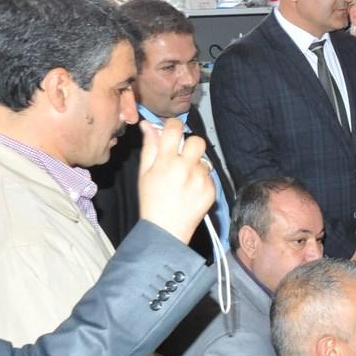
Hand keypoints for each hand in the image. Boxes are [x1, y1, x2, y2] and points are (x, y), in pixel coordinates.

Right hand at [136, 118, 214, 243]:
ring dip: (196, 165)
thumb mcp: (144, 172)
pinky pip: (209, 176)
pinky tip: (191, 190)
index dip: (174, 126)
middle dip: (190, 145)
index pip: (175, 129)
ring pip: (204, 160)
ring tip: (184, 179)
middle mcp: (185, 168)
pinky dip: (202, 180)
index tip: (173, 130)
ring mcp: (201, 180)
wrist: (166, 230)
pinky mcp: (211, 190)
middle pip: (197, 141)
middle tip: (182, 157)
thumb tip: (148, 125)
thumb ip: (149, 147)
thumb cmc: (152, 200)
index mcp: (166, 161)